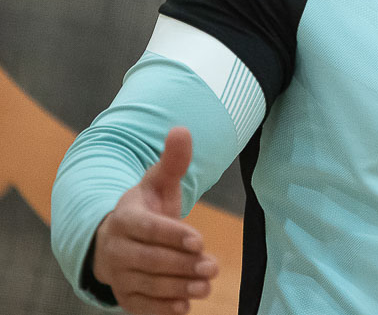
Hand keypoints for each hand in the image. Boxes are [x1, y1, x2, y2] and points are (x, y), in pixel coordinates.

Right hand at [92, 127, 218, 314]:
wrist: (117, 236)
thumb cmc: (146, 206)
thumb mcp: (159, 182)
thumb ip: (173, 160)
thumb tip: (182, 129)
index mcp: (125, 218)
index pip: (148, 229)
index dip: (172, 235)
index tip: (199, 240)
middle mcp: (116, 248)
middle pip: (150, 260)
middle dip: (182, 265)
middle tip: (213, 266)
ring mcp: (118, 274)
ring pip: (147, 284)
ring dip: (178, 288)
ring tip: (206, 285)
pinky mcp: (123, 295)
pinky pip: (140, 306)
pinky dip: (161, 308)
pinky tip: (185, 307)